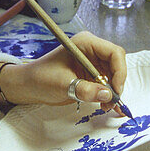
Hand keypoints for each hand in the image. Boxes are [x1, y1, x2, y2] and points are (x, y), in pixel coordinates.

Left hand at [0, 32, 127, 112]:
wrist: (29, 86)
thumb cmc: (41, 78)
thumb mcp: (63, 85)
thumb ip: (86, 90)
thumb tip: (107, 95)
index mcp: (86, 43)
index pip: (114, 53)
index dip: (119, 71)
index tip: (116, 90)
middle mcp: (92, 51)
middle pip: (117, 64)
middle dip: (117, 84)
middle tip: (112, 102)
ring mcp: (93, 63)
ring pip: (114, 76)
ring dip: (113, 92)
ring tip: (106, 106)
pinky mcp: (91, 75)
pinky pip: (107, 83)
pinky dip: (108, 95)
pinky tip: (106, 105)